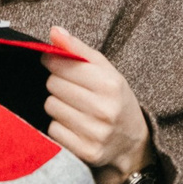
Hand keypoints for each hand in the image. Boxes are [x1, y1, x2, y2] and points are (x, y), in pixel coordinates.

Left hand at [42, 25, 154, 183]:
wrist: (132, 143)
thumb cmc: (115, 100)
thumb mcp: (106, 72)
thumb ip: (79, 50)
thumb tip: (54, 31)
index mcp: (111, 85)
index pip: (62, 65)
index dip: (52, 61)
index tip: (53, 62)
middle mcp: (104, 110)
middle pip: (53, 85)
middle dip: (57, 84)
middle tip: (69, 89)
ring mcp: (95, 133)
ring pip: (50, 107)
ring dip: (56, 105)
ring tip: (73, 107)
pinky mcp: (85, 152)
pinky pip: (53, 130)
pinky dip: (58, 126)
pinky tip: (73, 125)